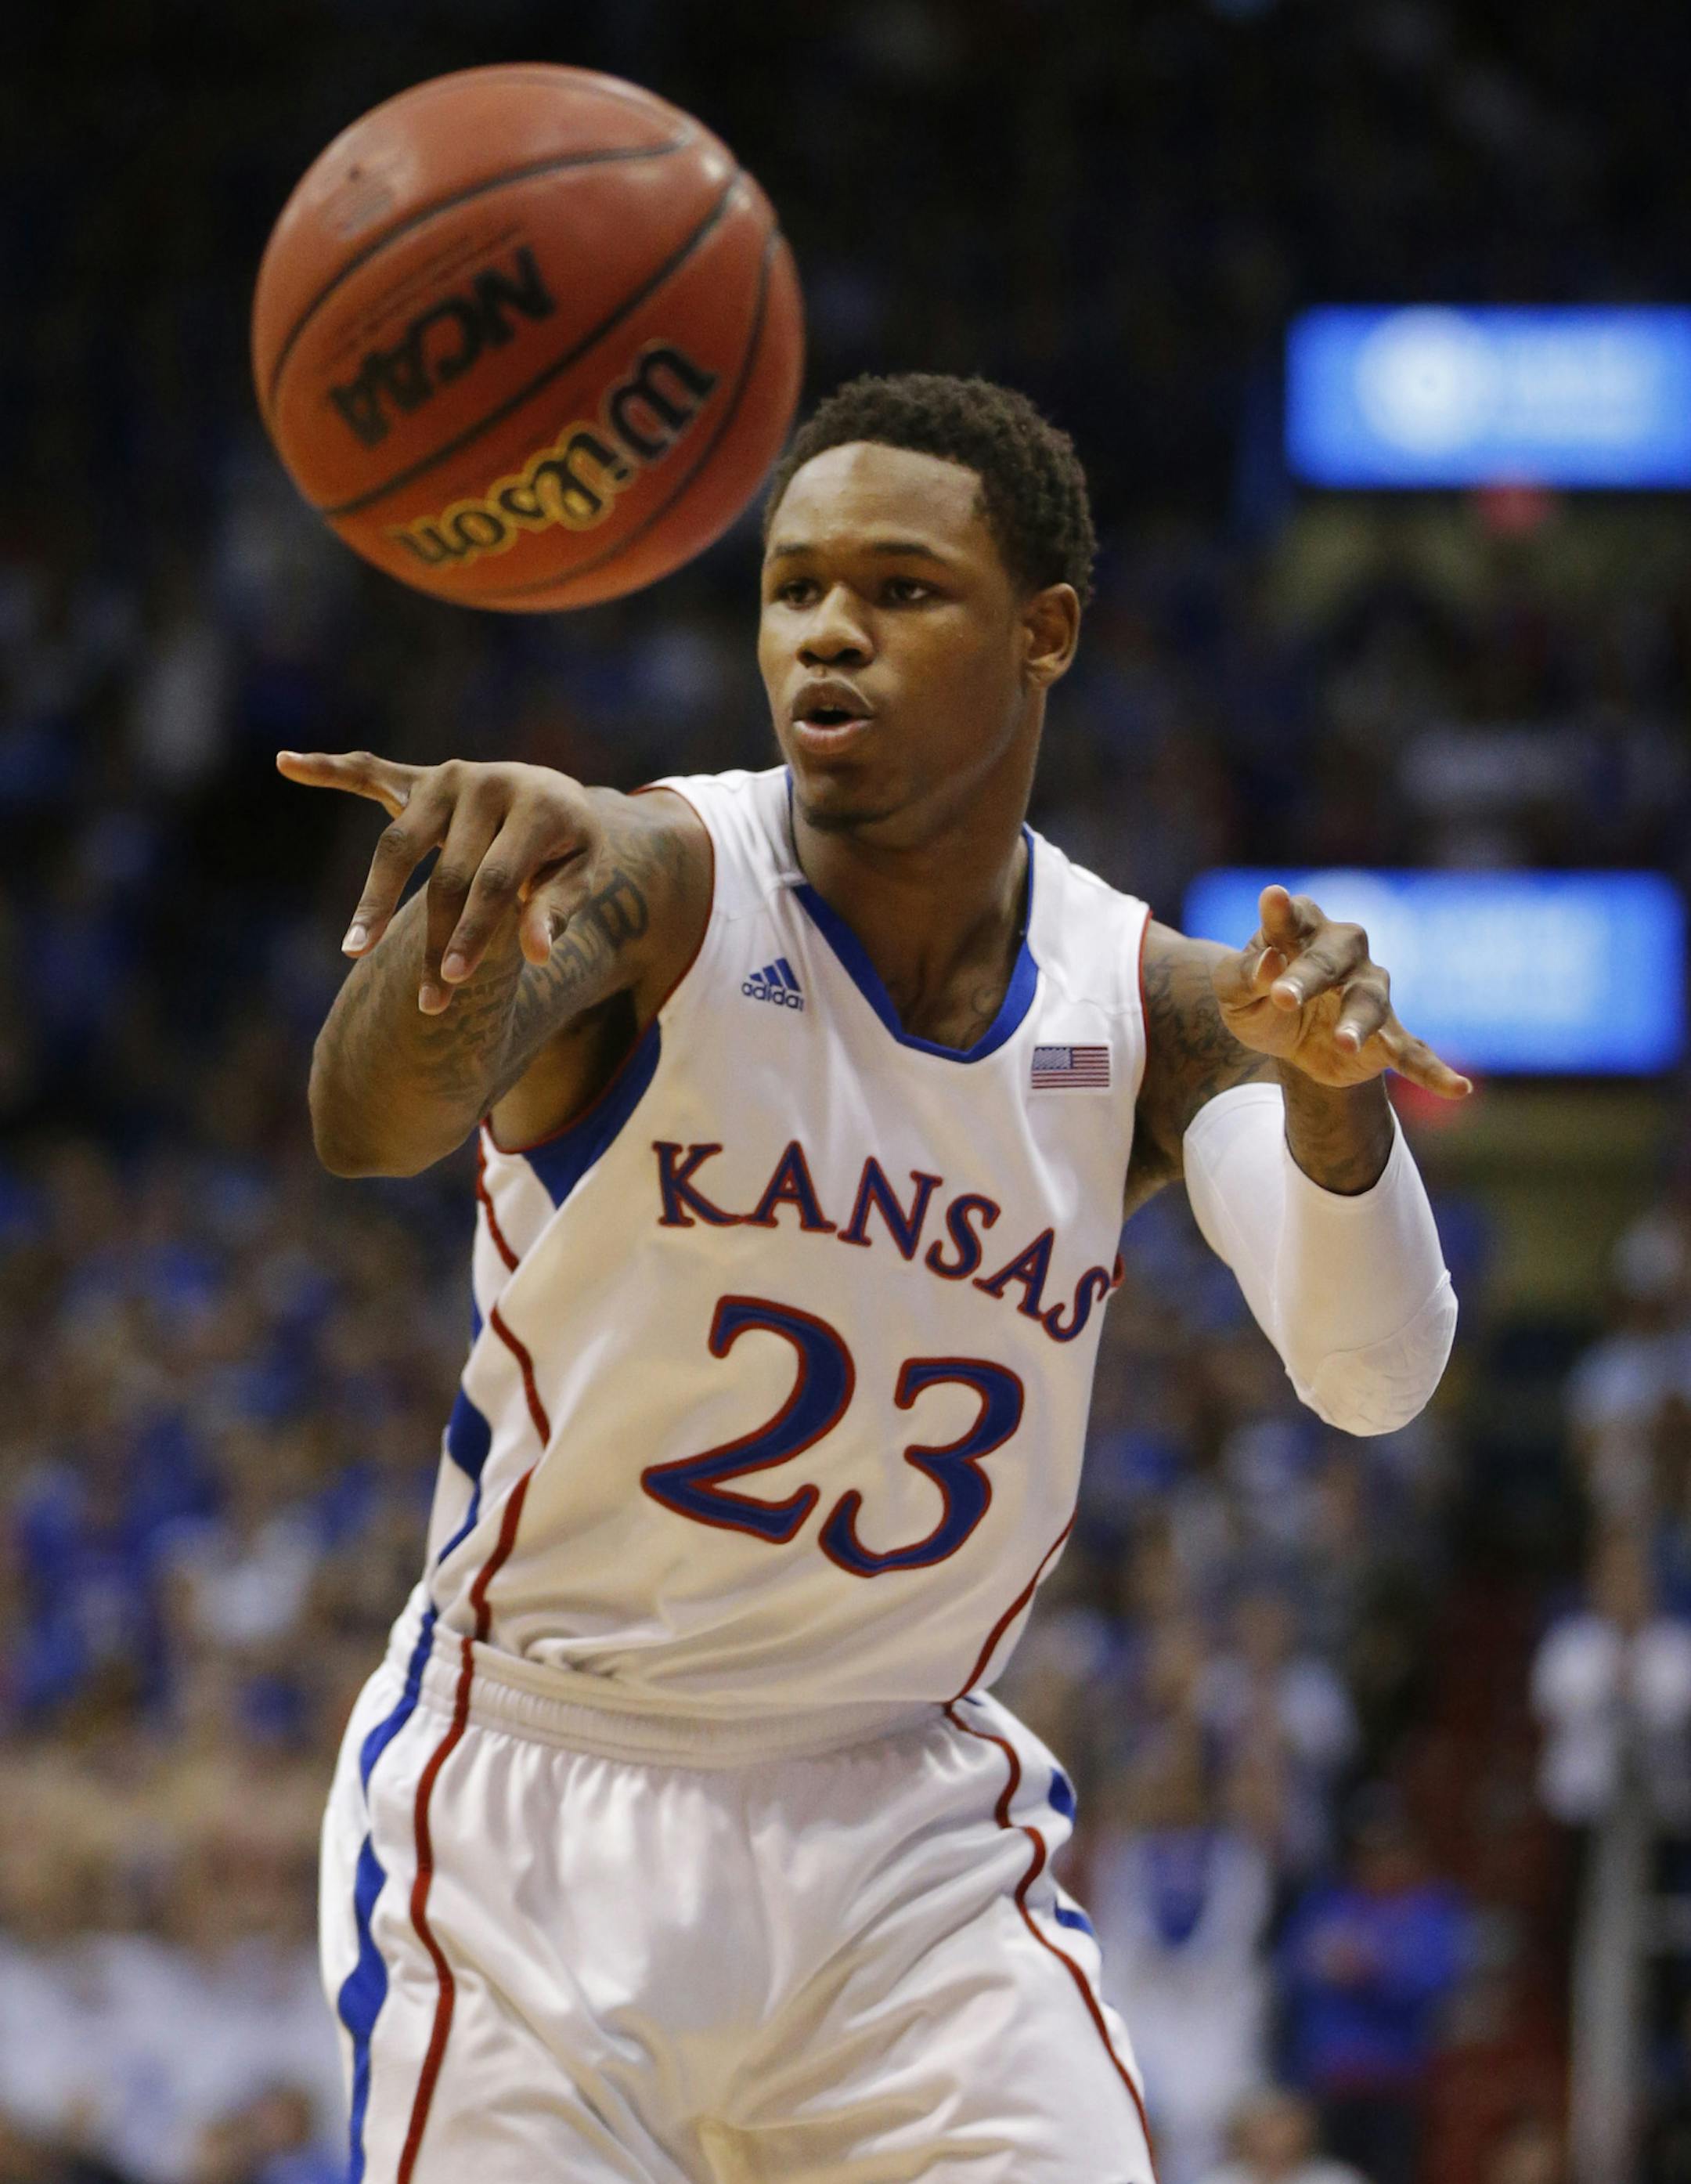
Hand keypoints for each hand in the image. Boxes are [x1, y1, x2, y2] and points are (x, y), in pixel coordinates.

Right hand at [276, 750, 603, 1012]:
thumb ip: (558, 909)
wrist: (559, 794)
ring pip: (398, 844)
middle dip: (434, 939)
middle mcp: (486, 783)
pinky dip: (328, 769)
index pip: (494, 880)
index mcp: (536, 807)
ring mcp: (449, 777)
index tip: (453, 981)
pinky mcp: (421, 778)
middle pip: (447, 874)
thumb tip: (537, 954)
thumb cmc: (568, 850)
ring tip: (355, 951)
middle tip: (427, 1001)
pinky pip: (368, 772)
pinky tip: (288, 763)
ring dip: (374, 899)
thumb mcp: (581, 876)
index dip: (473, 932)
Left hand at [1210, 885, 1470, 1099]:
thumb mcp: (1233, 993)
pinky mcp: (1387, 1034)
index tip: (1272, 900)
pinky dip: (1434, 1070)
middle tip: (1281, 997)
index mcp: (1300, 929)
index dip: (1281, 912)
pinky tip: (1458, 1087)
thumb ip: (1241, 976)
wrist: (1287, 1041)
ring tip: (1343, 1042)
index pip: (1291, 916)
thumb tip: (1268, 964)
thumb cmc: (1258, 998)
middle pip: (1330, 959)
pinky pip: (1413, 1052)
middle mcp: (1343, 952)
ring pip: (1369, 1002)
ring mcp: (1370, 990)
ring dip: (1356, 1023)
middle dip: (1308, 977)